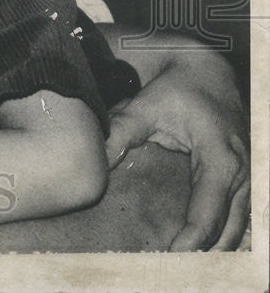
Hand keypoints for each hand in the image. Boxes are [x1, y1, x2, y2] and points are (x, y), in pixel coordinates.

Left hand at [104, 50, 249, 250]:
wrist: (204, 68)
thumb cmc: (174, 89)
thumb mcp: (142, 108)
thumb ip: (118, 134)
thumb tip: (94, 160)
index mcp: (218, 159)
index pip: (207, 215)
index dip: (190, 242)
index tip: (170, 260)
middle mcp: (240, 171)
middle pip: (229, 229)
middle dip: (205, 254)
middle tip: (176, 272)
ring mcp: (248, 175)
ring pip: (240, 227)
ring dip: (218, 249)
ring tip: (189, 269)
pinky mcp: (246, 176)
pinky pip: (241, 215)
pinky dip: (225, 234)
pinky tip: (206, 251)